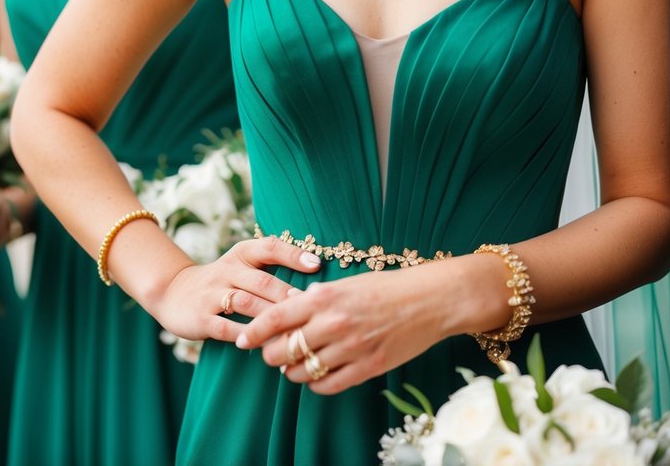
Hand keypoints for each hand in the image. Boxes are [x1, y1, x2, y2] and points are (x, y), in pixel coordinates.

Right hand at [157, 234, 322, 346]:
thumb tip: (313, 280)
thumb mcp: (241, 265)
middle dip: (287, 295)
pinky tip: (262, 345)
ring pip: (246, 303)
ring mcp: (212, 293)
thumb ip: (269, 268)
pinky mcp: (201, 317)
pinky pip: (226, 327)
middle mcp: (227, 270)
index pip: (269, 247)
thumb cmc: (222, 281)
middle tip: (311, 308)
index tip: (317, 265)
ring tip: (293, 330)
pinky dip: (245, 336)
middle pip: (262, 280)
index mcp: (241, 254)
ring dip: (270, 316)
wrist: (173, 291)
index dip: (293, 255)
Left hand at [234, 260, 452, 393]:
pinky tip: (316, 375)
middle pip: (283, 349)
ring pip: (303, 371)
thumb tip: (292, 308)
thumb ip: (318, 297)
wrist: (428, 300)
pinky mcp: (368, 368)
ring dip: (292, 371)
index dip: (253, 332)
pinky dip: (315, 384)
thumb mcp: (346, 283)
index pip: (276, 318)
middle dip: (271, 354)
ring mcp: (351, 348)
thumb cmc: (386, 287)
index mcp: (325, 296)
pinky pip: (328, 385)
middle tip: (270, 353)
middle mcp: (333, 323)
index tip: (241, 340)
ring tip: (292, 365)